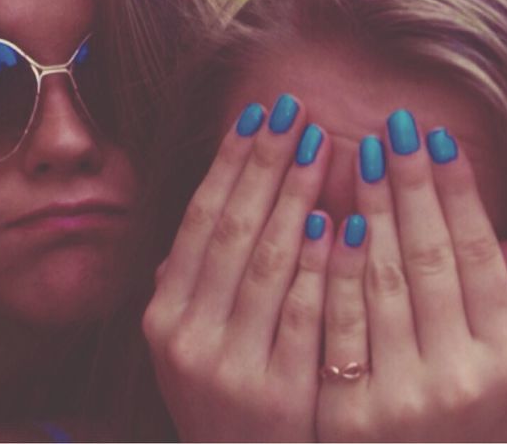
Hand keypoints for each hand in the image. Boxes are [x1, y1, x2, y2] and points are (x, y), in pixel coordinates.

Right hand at [142, 96, 331, 440]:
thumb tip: (215, 192)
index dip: (232, 161)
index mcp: (165, 314)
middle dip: (267, 163)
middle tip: (297, 109)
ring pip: (266, 262)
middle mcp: (186, 337)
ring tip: (325, 144)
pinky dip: (320, 264)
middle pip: (234, 228)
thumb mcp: (194, 341)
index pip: (202, 218)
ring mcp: (229, 367)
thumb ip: (198, 274)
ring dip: (297, 196)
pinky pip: (302, 314)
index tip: (260, 111)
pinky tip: (341, 220)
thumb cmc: (231, 397)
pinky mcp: (276, 395)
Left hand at [317, 112, 506, 442]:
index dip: (459, 193)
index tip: (439, 140)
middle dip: (412, 184)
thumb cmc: (468, 432)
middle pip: (431, 257)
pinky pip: (337, 323)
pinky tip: (329, 218)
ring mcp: (403, 400)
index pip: (478, 255)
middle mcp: (460, 381)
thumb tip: (503, 235)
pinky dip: (333, 267)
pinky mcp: (349, 416)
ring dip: (372, 209)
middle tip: (397, 126)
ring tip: (363, 154)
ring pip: (383, 280)